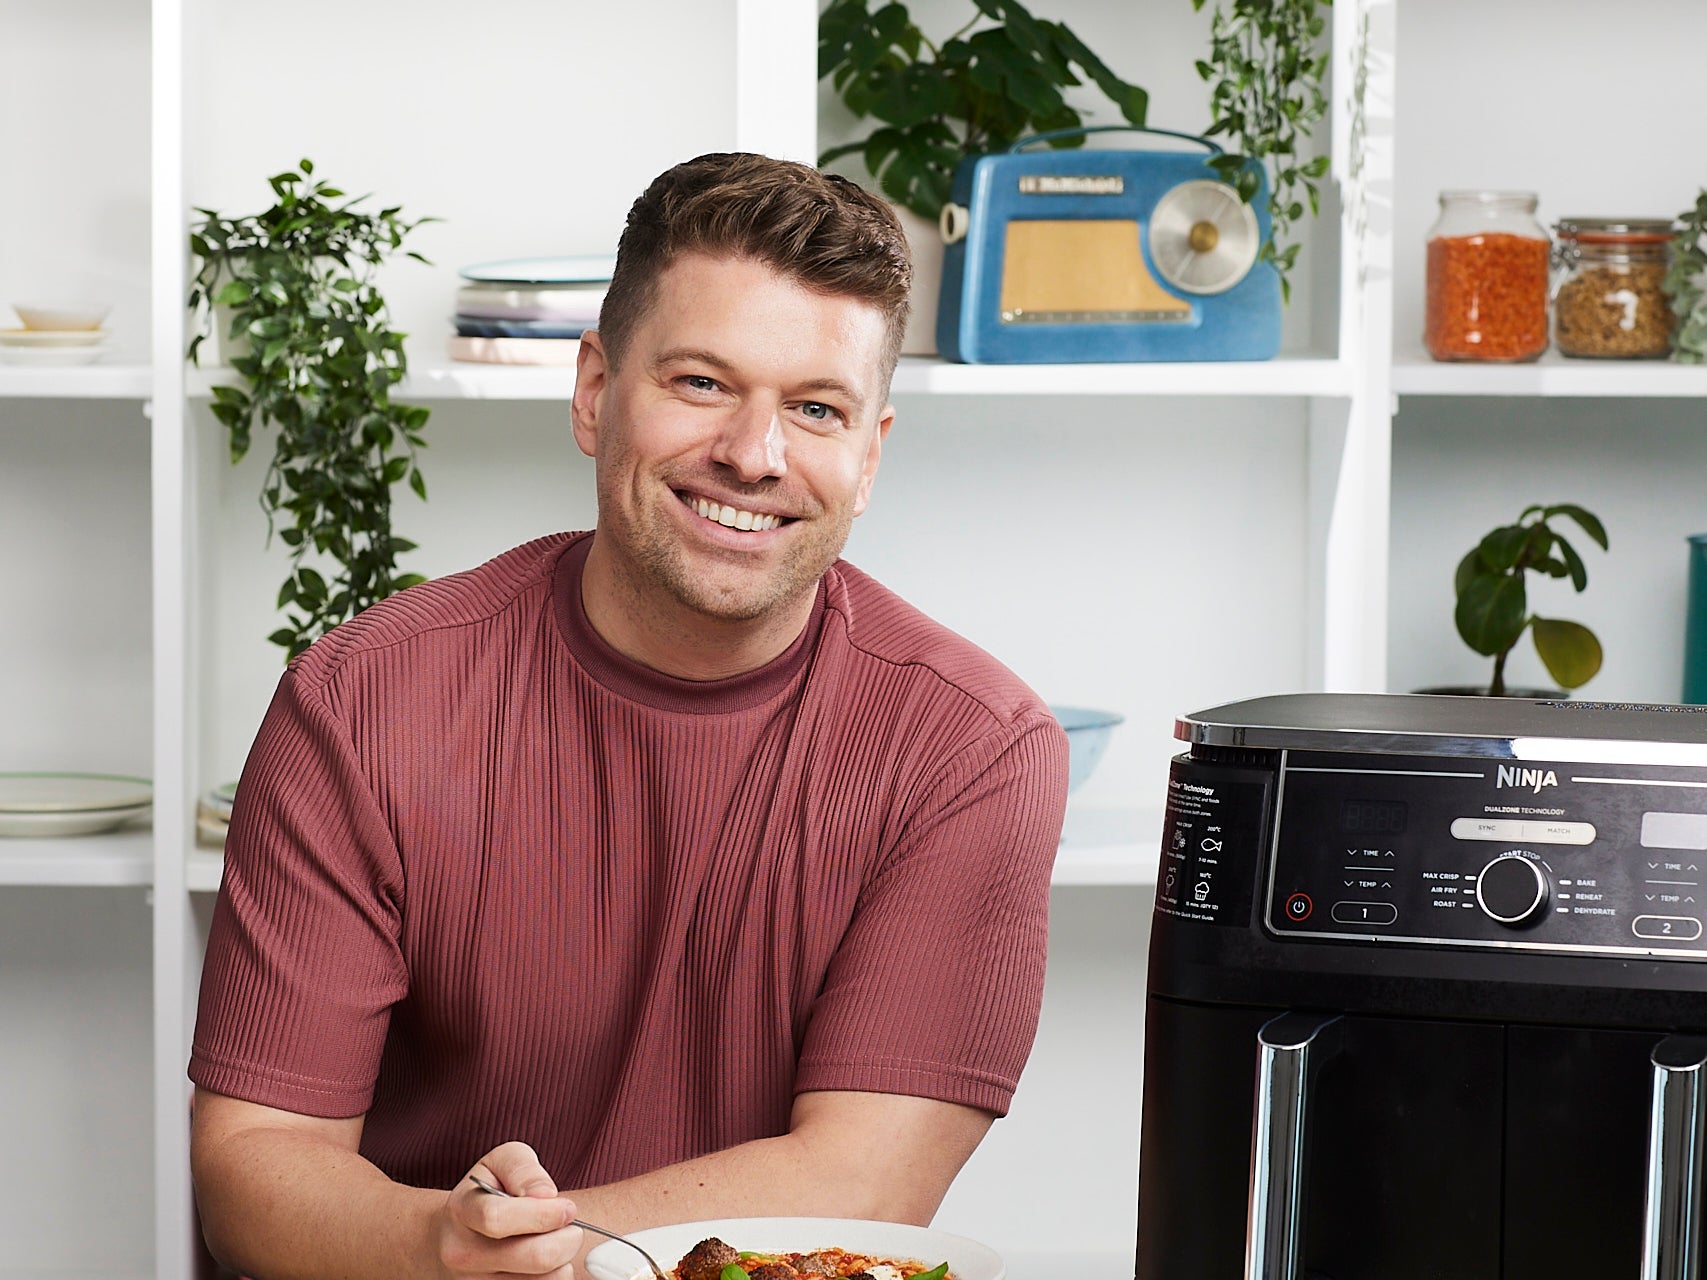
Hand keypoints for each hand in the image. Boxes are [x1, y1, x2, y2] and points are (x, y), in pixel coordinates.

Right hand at [437, 1141, 583, 1278]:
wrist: (453, 1234)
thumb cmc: (487, 1192)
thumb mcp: (500, 1163)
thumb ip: (524, 1170)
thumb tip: (546, 1195)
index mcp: (462, 1211)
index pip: (498, 1218)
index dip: (543, 1213)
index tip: (567, 1208)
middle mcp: (462, 1252)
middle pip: (533, 1256)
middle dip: (567, 1239)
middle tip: (572, 1227)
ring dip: (563, 1261)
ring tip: (556, 1242)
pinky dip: (554, 1277)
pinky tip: (547, 1263)